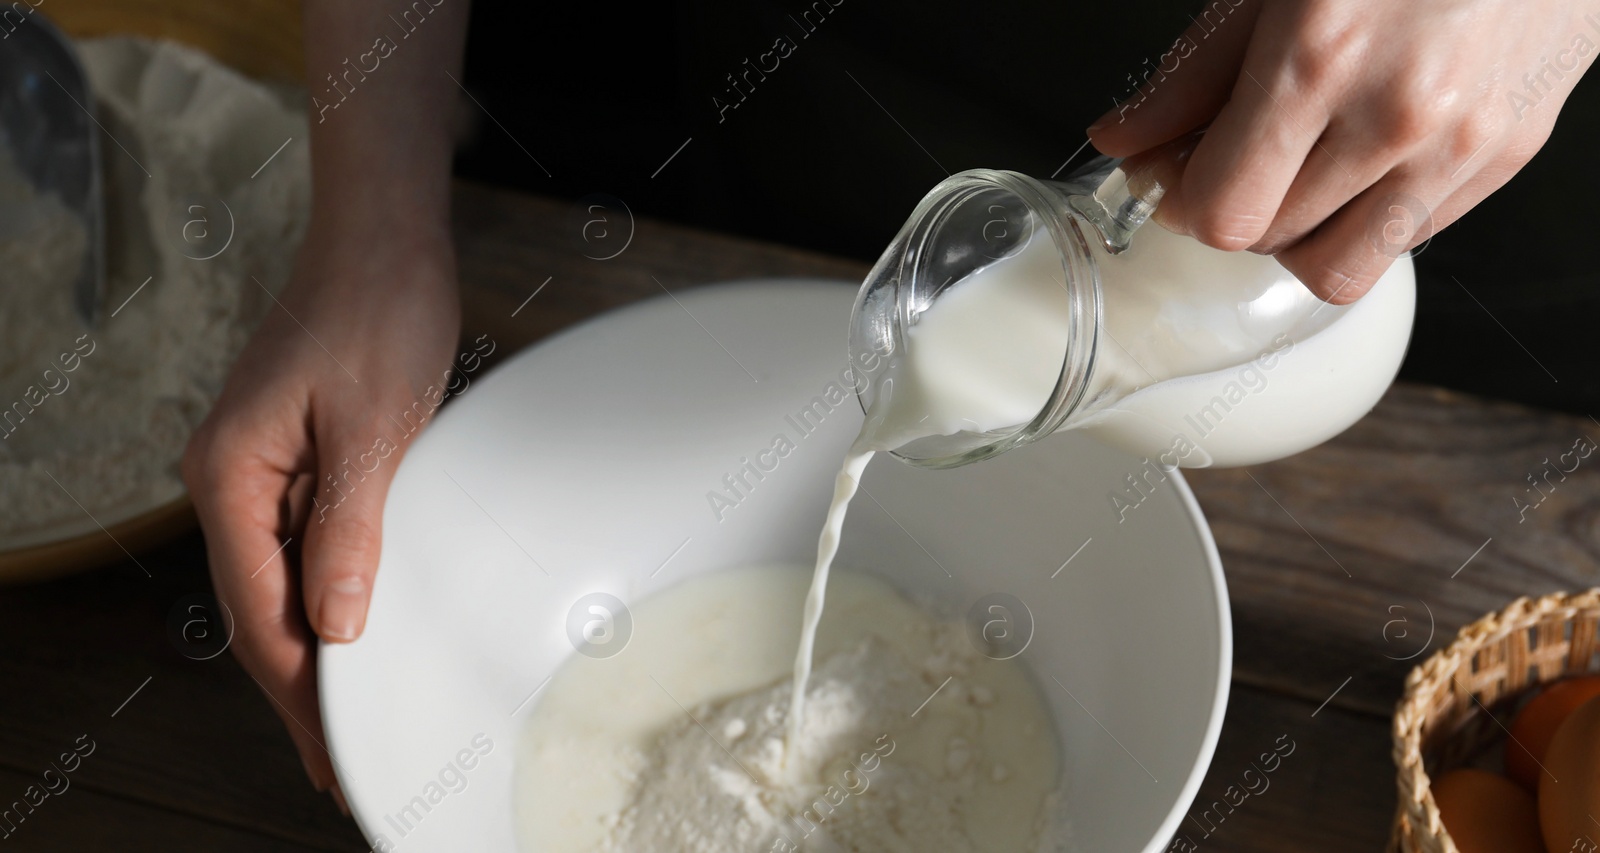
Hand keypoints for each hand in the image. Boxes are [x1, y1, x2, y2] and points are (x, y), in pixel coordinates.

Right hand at [182, 221, 459, 805]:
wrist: (384, 239)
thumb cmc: (379, 311)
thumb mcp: (375, 427)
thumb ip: (349, 529)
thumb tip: (333, 624)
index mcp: (232, 474)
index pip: (257, 609)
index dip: (295, 688)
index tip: (328, 748)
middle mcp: (231, 477)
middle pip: (260, 606)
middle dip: (300, 682)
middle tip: (338, 754)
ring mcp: (261, 467)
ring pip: (282, 579)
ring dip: (316, 641)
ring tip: (353, 707)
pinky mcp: (296, 456)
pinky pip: (306, 542)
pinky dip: (332, 589)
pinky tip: (359, 623)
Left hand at [1089, 0, 1599, 301]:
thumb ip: (1192, 75)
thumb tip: (1123, 141)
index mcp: (1321, 57)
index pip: (1223, 209)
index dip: (1182, 201)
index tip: (1174, 176)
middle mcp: (1398, 112)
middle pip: (1270, 241)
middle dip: (1235, 206)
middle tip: (1232, 160)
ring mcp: (1462, 142)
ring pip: (1339, 270)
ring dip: (1297, 236)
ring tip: (1296, 172)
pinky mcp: (1509, 155)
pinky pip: (1405, 240)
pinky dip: (1365, 219)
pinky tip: (1362, 157)